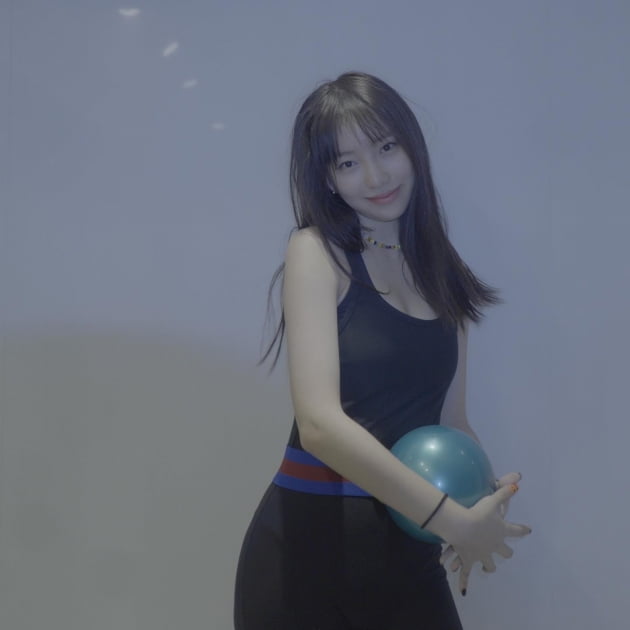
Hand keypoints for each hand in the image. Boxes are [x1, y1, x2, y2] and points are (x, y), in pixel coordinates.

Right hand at [439, 477, 530, 595]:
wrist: (464, 528)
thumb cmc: (479, 514)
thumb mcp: (493, 500)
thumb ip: (504, 490)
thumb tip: (518, 480)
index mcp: (502, 531)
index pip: (517, 531)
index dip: (522, 530)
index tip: (528, 530)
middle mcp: (495, 545)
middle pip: (505, 552)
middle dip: (506, 552)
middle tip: (507, 552)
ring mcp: (482, 554)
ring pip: (489, 564)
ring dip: (489, 566)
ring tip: (488, 569)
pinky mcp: (469, 560)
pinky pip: (467, 574)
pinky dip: (464, 582)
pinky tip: (463, 591)